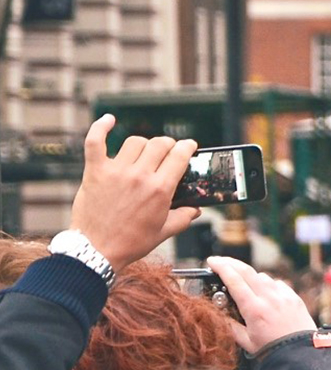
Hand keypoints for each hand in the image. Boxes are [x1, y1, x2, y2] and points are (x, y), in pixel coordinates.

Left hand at [70, 114, 199, 269]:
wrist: (96, 250)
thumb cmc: (130, 243)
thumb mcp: (164, 232)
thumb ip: (184, 218)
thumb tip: (196, 210)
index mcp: (160, 190)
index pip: (180, 155)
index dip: (188, 147)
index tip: (189, 146)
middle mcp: (139, 176)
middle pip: (159, 144)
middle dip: (168, 144)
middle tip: (168, 150)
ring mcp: (116, 171)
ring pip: (135, 141)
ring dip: (144, 144)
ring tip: (143, 152)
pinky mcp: (95, 172)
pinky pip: (95, 141)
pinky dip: (101, 127)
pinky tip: (109, 120)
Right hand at [208, 256, 317, 354]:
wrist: (301, 353)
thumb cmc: (272, 350)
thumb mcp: (246, 341)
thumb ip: (230, 325)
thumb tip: (219, 312)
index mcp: (254, 309)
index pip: (234, 280)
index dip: (221, 267)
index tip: (211, 261)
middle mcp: (269, 298)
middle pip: (247, 271)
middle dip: (230, 262)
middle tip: (220, 261)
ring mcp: (284, 296)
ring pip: (263, 276)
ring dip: (250, 276)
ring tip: (243, 283)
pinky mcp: (294, 297)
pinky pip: (278, 284)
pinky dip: (268, 285)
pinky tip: (264, 293)